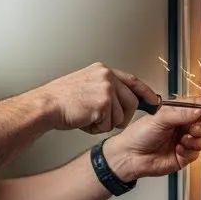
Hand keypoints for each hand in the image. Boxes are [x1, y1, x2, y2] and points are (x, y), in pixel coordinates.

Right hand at [33, 64, 159, 133]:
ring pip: (120, 116)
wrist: (46, 105)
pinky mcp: (103, 103)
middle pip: (131, 102)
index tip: (154, 100)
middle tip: (107, 120)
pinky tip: (84, 121)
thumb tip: (120, 99)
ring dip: (105, 123)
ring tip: (88, 117)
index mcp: (102, 70)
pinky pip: (109, 125)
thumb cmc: (60, 100)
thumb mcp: (85, 84)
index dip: (145, 92)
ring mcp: (106, 89)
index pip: (132, 80)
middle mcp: (106, 76)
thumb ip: (104, 87)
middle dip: (122, 117)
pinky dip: (96, 128)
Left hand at [103, 95, 200, 179]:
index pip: (196, 107)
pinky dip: (189, 150)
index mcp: (176, 114)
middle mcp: (182, 127)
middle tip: (194, 127)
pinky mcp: (183, 157)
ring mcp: (184, 142)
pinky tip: (178, 149)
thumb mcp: (160, 118)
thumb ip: (182, 114)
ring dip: (197, 139)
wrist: (130, 156)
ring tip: (184, 139)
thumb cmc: (139, 134)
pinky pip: (196, 153)